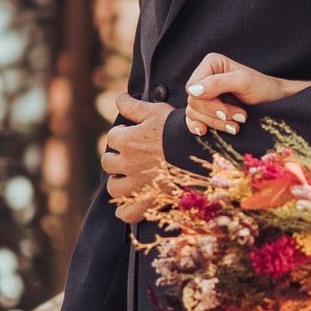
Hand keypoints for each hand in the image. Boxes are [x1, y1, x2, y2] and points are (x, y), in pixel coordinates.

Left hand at [98, 91, 172, 224]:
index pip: (112, 137)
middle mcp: (127, 163)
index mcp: (127, 140)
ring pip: (113, 187)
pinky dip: (125, 211)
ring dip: (118, 182)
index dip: (123, 134)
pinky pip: (126, 213)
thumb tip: (118, 97)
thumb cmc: (179, 129)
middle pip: (108, 162)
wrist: (203, 151)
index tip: (134, 134)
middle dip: (117, 158)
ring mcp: (136, 185)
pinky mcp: (147, 202)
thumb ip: (133, 106)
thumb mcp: (156, 111)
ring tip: (130, 178)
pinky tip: (129, 205)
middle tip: (132, 156)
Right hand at [183, 53, 307, 138]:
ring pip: (193, 113)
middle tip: (240, 118)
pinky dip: (200, 127)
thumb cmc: (262, 88)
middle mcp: (204, 77)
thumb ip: (217, 83)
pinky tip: (207, 132)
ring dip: (215, 123)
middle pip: (193, 102)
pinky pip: (192, 120)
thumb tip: (192, 91)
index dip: (208, 104)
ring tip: (236, 126)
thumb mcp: (243, 82)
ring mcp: (204, 94)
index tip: (230, 112)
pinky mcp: (205, 109)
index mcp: (210, 64)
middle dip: (216, 115)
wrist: (274, 102)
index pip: (192, 88)